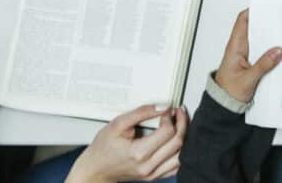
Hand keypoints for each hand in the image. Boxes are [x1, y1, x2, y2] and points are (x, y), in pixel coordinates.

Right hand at [67, 105, 186, 182]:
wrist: (97, 168)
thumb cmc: (104, 148)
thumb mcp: (118, 124)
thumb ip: (141, 113)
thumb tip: (162, 106)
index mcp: (138, 153)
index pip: (167, 132)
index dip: (171, 117)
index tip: (168, 109)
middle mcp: (147, 166)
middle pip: (177, 143)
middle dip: (182, 124)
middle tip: (178, 113)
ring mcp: (152, 174)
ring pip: (181, 156)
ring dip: (184, 138)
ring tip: (180, 124)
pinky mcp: (154, 176)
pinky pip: (176, 166)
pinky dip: (181, 152)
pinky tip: (176, 140)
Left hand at [214, 9, 281, 102]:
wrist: (224, 106)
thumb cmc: (229, 93)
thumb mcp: (247, 80)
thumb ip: (263, 65)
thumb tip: (278, 51)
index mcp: (235, 47)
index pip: (242, 21)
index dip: (254, 11)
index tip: (268, 6)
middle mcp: (240, 48)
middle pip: (254, 28)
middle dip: (267, 23)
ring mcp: (246, 55)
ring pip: (260, 40)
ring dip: (271, 38)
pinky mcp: (251, 63)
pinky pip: (262, 52)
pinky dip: (271, 51)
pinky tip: (281, 53)